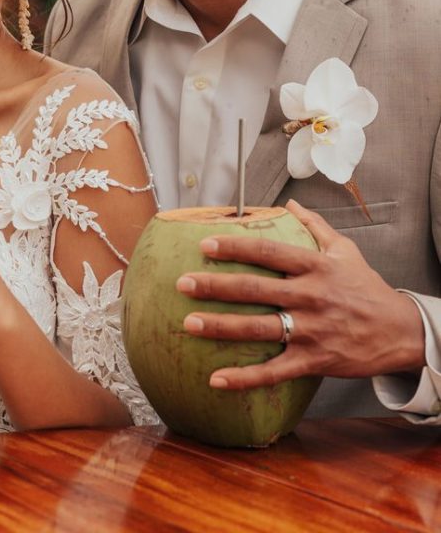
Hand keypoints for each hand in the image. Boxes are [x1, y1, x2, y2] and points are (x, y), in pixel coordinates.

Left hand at [176, 200, 425, 389]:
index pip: (269, 252)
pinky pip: (273, 372)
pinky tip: (216, 380)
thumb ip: (315, 225)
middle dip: (215, 286)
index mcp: (315, 267)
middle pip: (255, 289)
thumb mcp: (345, 251)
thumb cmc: (367, 288)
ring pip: (258, 329)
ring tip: (189, 323)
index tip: (205, 245)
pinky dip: (244, 378)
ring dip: (221, 327)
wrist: (399, 332)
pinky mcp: (313, 361)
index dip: (236, 247)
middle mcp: (310, 296)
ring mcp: (311, 330)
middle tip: (182, 283)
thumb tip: (289, 202)